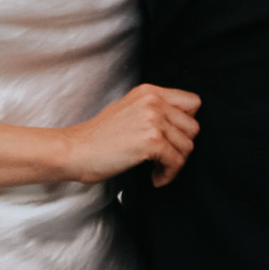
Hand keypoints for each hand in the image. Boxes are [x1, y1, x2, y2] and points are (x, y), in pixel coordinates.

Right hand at [57, 83, 200, 187]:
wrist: (75, 150)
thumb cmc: (97, 137)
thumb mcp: (128, 109)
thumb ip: (154, 110)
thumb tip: (179, 125)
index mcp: (149, 92)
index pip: (192, 102)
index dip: (186, 123)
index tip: (173, 138)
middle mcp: (154, 102)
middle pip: (193, 126)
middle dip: (181, 146)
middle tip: (164, 157)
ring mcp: (153, 120)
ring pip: (188, 146)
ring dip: (174, 162)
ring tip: (157, 168)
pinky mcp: (151, 142)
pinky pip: (177, 162)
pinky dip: (168, 174)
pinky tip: (155, 177)